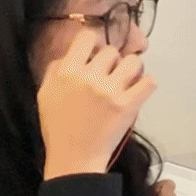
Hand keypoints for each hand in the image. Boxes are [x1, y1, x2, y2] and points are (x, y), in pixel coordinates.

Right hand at [37, 29, 156, 179]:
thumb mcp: (45, 93)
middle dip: (112, 62)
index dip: (93, 43)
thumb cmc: (58, 127)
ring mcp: (110, 90)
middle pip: (112, 51)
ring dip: (132, 69)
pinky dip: (147, 83)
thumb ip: (56, 69)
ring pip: (133, 61)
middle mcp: (89, 77)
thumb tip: (71, 52)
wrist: (74, 158)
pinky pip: (150, 81)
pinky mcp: (128, 105)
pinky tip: (139, 89)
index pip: (87, 38)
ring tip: (128, 79)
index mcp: (66, 72)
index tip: (96, 53)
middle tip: (110, 75)